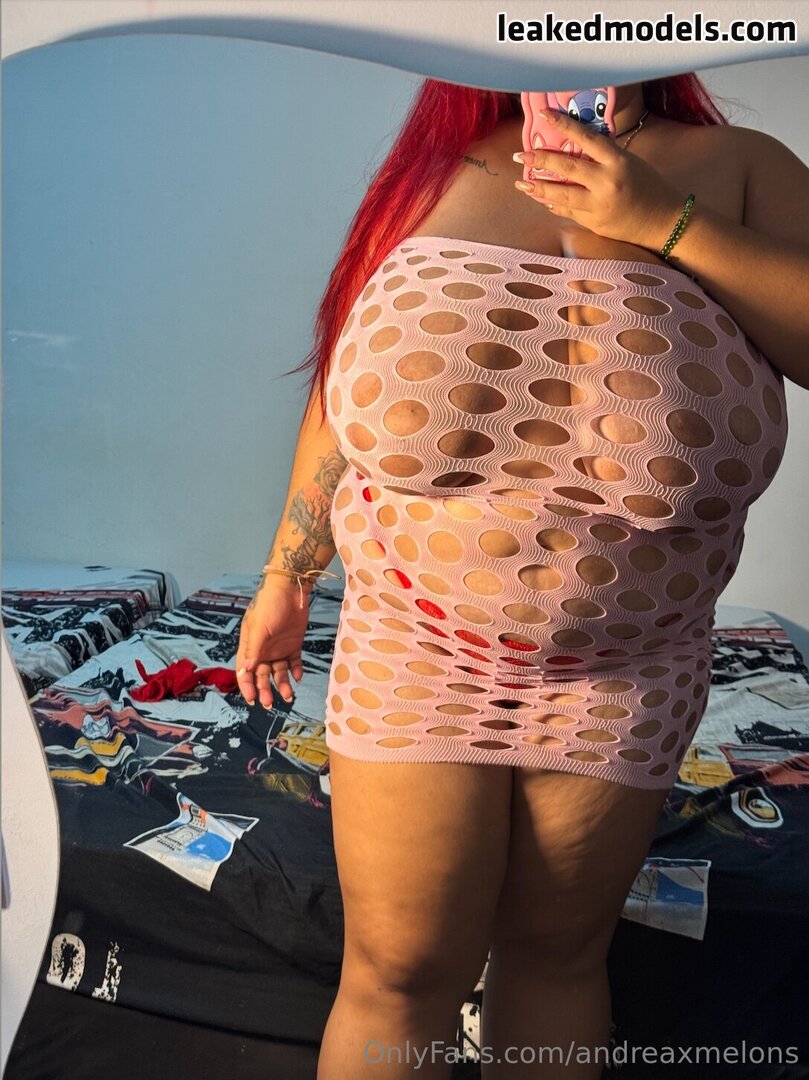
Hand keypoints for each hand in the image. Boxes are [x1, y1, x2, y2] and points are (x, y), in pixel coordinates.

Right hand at [234, 583, 309, 707]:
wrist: (290, 589)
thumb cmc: (269, 605)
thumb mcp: (259, 627)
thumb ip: (254, 649)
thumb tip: (247, 670)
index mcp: (250, 646)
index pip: (245, 671)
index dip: (247, 686)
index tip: (252, 700)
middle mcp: (263, 650)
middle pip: (262, 676)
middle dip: (264, 690)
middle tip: (269, 704)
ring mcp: (278, 648)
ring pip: (279, 672)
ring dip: (282, 685)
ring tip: (288, 696)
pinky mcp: (293, 644)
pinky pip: (294, 663)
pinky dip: (296, 671)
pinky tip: (298, 677)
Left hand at [513, 108, 686, 250]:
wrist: (664, 221)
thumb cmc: (649, 187)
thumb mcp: (630, 162)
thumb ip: (604, 157)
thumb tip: (574, 148)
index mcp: (618, 161)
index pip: (586, 138)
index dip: (563, 125)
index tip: (544, 114)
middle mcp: (606, 183)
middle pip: (567, 167)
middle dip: (541, 161)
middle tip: (522, 156)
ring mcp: (598, 206)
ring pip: (562, 195)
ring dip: (539, 188)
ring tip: (521, 184)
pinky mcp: (594, 223)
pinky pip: (569, 212)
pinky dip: (555, 204)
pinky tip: (542, 199)